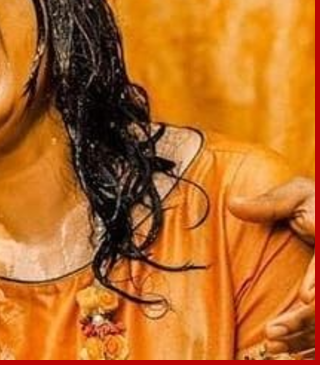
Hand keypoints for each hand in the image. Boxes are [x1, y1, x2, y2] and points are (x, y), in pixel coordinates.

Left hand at [229, 176, 314, 355]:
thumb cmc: (313, 203)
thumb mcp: (298, 194)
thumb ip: (271, 203)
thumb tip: (233, 204)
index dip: (318, 284)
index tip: (304, 297)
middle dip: (304, 320)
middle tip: (273, 332)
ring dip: (302, 336)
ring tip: (272, 344)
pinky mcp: (318, 297)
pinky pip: (317, 326)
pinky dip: (304, 340)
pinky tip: (282, 349)